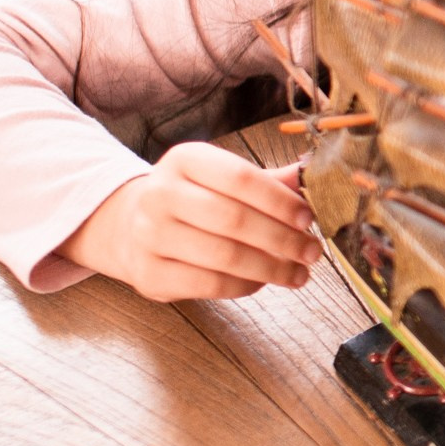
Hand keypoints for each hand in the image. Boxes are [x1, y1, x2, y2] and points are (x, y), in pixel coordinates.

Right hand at [62, 144, 316, 301]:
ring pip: (225, 256)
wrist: (132, 227)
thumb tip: (312, 174)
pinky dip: (245, 285)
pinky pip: (209, 284)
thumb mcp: (223, 178)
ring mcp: (149, 235)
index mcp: (184, 160)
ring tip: (299, 273)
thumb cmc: (194, 199)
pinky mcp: (149, 273)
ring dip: (271, 268)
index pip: (240, 177)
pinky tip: (263, 282)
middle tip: (312, 252)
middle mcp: (159, 194)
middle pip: (234, 220)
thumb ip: (268, 180)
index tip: (309, 219)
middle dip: (283, 239)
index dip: (280, 201)